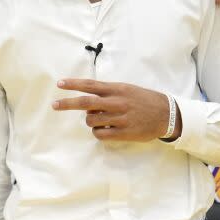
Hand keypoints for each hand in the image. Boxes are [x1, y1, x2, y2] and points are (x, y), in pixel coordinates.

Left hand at [52, 79, 179, 141]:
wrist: (166, 114)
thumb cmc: (143, 100)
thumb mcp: (126, 89)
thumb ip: (108, 93)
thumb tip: (87, 101)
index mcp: (117, 89)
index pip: (91, 85)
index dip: (73, 84)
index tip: (59, 84)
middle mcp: (117, 102)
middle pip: (86, 103)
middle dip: (67, 104)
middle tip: (54, 105)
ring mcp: (120, 118)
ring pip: (91, 121)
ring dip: (90, 121)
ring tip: (101, 120)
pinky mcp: (124, 133)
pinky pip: (100, 134)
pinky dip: (98, 132)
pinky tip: (105, 130)